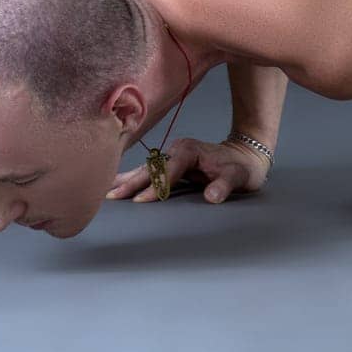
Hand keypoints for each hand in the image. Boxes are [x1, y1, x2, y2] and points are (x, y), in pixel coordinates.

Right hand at [106, 136, 270, 205]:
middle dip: (131, 183)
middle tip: (112, 198)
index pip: (168, 171)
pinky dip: (131, 178)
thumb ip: (225, 186)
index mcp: (189, 151)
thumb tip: (212, 197)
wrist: (246, 154)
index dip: (155, 187)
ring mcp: (172, 156)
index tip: (141, 201)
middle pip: (151, 169)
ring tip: (105, 192)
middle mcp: (177, 150)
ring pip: (145, 170)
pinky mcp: (170, 164)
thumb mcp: (239, 177)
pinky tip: (116, 184)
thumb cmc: (241, 167)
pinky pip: (148, 171)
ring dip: (126, 181)